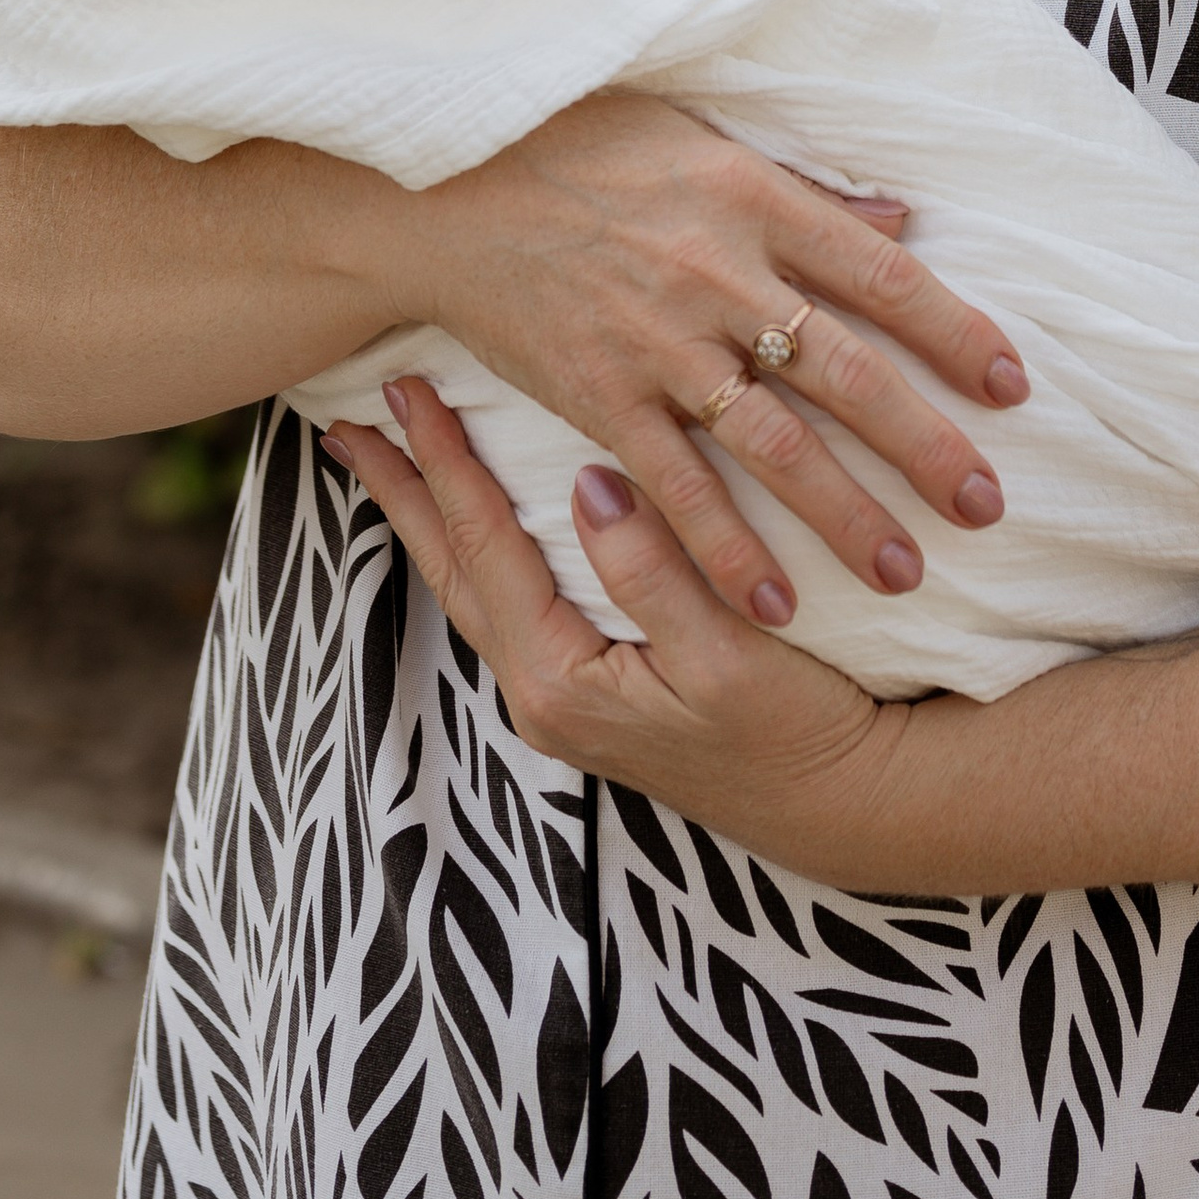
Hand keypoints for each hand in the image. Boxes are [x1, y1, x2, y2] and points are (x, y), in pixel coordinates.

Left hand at [330, 378, 906, 868]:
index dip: (442, 464)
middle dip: (404, 492)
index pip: (484, 548)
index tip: (405, 391)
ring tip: (396, 462)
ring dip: (436, 518)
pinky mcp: (597, 690)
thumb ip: (654, 572)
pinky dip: (486, 546)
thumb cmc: (797, 733)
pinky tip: (487, 517)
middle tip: (351, 421)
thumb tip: (590, 484)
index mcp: (561, 680)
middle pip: (455, 570)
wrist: (847, 808)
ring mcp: (568, 696)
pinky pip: (517, 599)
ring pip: (479, 587)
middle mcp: (546, 693)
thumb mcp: (728, 656)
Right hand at [376, 91, 1028, 624]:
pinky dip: (725, 548)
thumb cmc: (574, 138)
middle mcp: (719, 274)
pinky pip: (676, 487)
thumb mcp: (699, 132)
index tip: (1012, 383)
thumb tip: (902, 224)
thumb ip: (804, 191)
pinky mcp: (599, 395)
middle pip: (848, 372)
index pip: (882, 276)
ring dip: (845, 515)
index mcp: (752, 198)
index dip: (956, 332)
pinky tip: (772, 601)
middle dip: (926, 444)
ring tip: (904, 571)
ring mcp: (658, 343)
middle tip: (988, 504)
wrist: (442, 182)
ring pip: (775, 445)